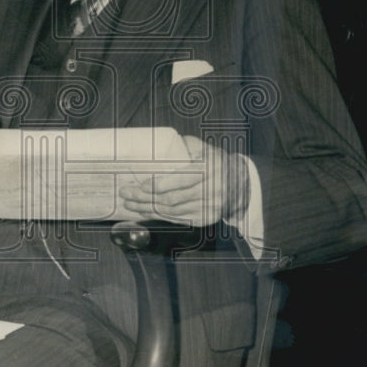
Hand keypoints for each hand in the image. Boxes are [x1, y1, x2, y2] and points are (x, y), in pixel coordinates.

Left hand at [118, 135, 249, 226]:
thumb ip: (181, 146)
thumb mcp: (202, 148)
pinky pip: (178, 219)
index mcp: (209, 169)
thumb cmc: (215, 161)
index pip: (181, 180)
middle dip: (145, 198)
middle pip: (172, 198)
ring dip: (147, 209)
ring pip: (172, 211)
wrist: (240, 183)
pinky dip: (159, 216)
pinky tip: (144, 212)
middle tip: (126, 194)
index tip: (141, 185)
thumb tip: (154, 146)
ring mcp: (209, 208)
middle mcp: (211, 190)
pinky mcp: (206, 219)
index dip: (159, 185)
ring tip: (130, 204)